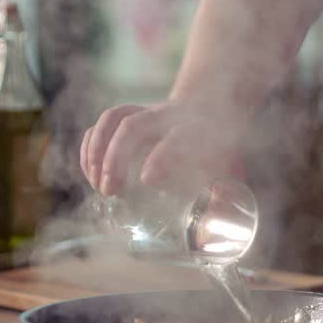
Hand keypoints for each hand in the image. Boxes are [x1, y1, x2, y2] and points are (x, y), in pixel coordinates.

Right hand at [79, 97, 242, 196]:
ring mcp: (147, 111)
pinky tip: (91, 172)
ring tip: (97, 184)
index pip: (177, 137)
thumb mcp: (232, 168)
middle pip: (134, 125)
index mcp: (198, 127)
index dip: (161, 157)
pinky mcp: (131, 114)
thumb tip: (220, 213)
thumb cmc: (220, 150)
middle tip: (110, 191)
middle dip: (116, 158)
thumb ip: (227, 192)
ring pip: (114, 117)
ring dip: (98, 151)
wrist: (212, 109)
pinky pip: (104, 121)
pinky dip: (91, 145)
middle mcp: (170, 115)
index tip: (148, 182)